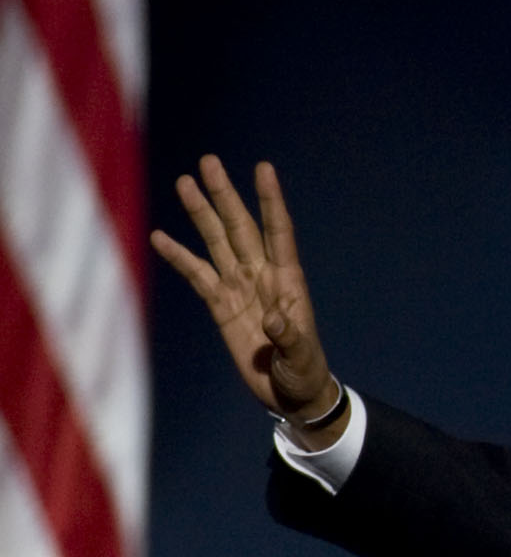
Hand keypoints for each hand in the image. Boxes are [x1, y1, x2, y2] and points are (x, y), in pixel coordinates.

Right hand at [149, 156, 344, 440]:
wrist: (290, 394)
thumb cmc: (304, 373)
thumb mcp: (301, 358)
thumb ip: (290, 339)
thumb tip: (274, 321)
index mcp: (288, 281)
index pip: (278, 231)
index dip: (270, 200)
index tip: (263, 168)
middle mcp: (262, 275)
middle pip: (240, 227)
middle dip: (225, 196)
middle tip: (209, 162)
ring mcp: (239, 287)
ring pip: (216, 242)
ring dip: (201, 214)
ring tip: (185, 182)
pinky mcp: (220, 305)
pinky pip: (197, 275)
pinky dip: (179, 256)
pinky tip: (160, 236)